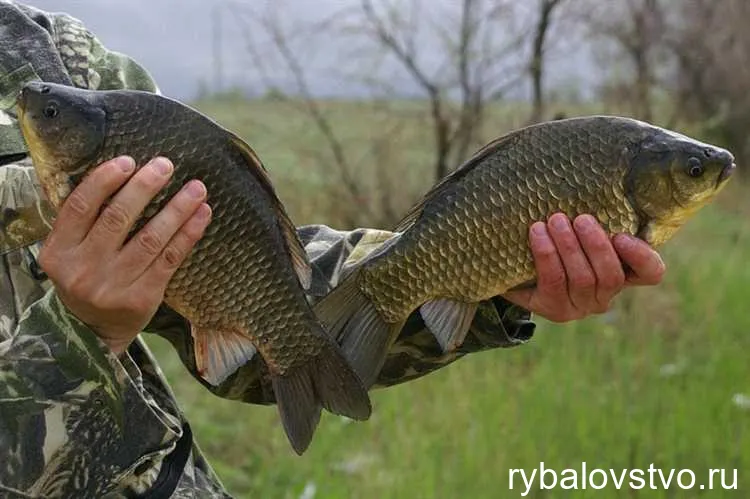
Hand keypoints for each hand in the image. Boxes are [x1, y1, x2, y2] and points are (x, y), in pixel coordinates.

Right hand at [38, 156, 211, 354]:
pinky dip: (189, 233)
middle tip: (166, 165)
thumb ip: (85, 222)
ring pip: (150, 238)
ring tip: (197, 188)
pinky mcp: (144, 297)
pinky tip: (202, 215)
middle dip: (145, 187)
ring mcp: (114, 285)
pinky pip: (170, 258)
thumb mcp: (71, 252)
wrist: (92, 332)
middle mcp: (84, 269)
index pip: (79, 207)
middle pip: (117, 219)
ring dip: (177, 209)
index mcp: (60, 251)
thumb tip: (126, 174)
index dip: (104, 180)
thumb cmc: (86, 277)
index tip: (128, 161)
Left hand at [502, 213, 664, 322]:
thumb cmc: (558, 237)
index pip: (650, 272)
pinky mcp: (555, 309)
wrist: (520, 265)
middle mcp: (605, 294)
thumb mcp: (579, 226)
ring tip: (554, 221)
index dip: (641, 256)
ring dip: (568, 247)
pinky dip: (546, 255)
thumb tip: (603, 173)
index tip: (621, 235)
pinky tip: (537, 234)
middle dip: (595, 245)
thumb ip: (597, 213)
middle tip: (581, 218)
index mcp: (623, 272)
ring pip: (582, 279)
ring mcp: (581, 305)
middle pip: (611, 276)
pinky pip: (553, 282)